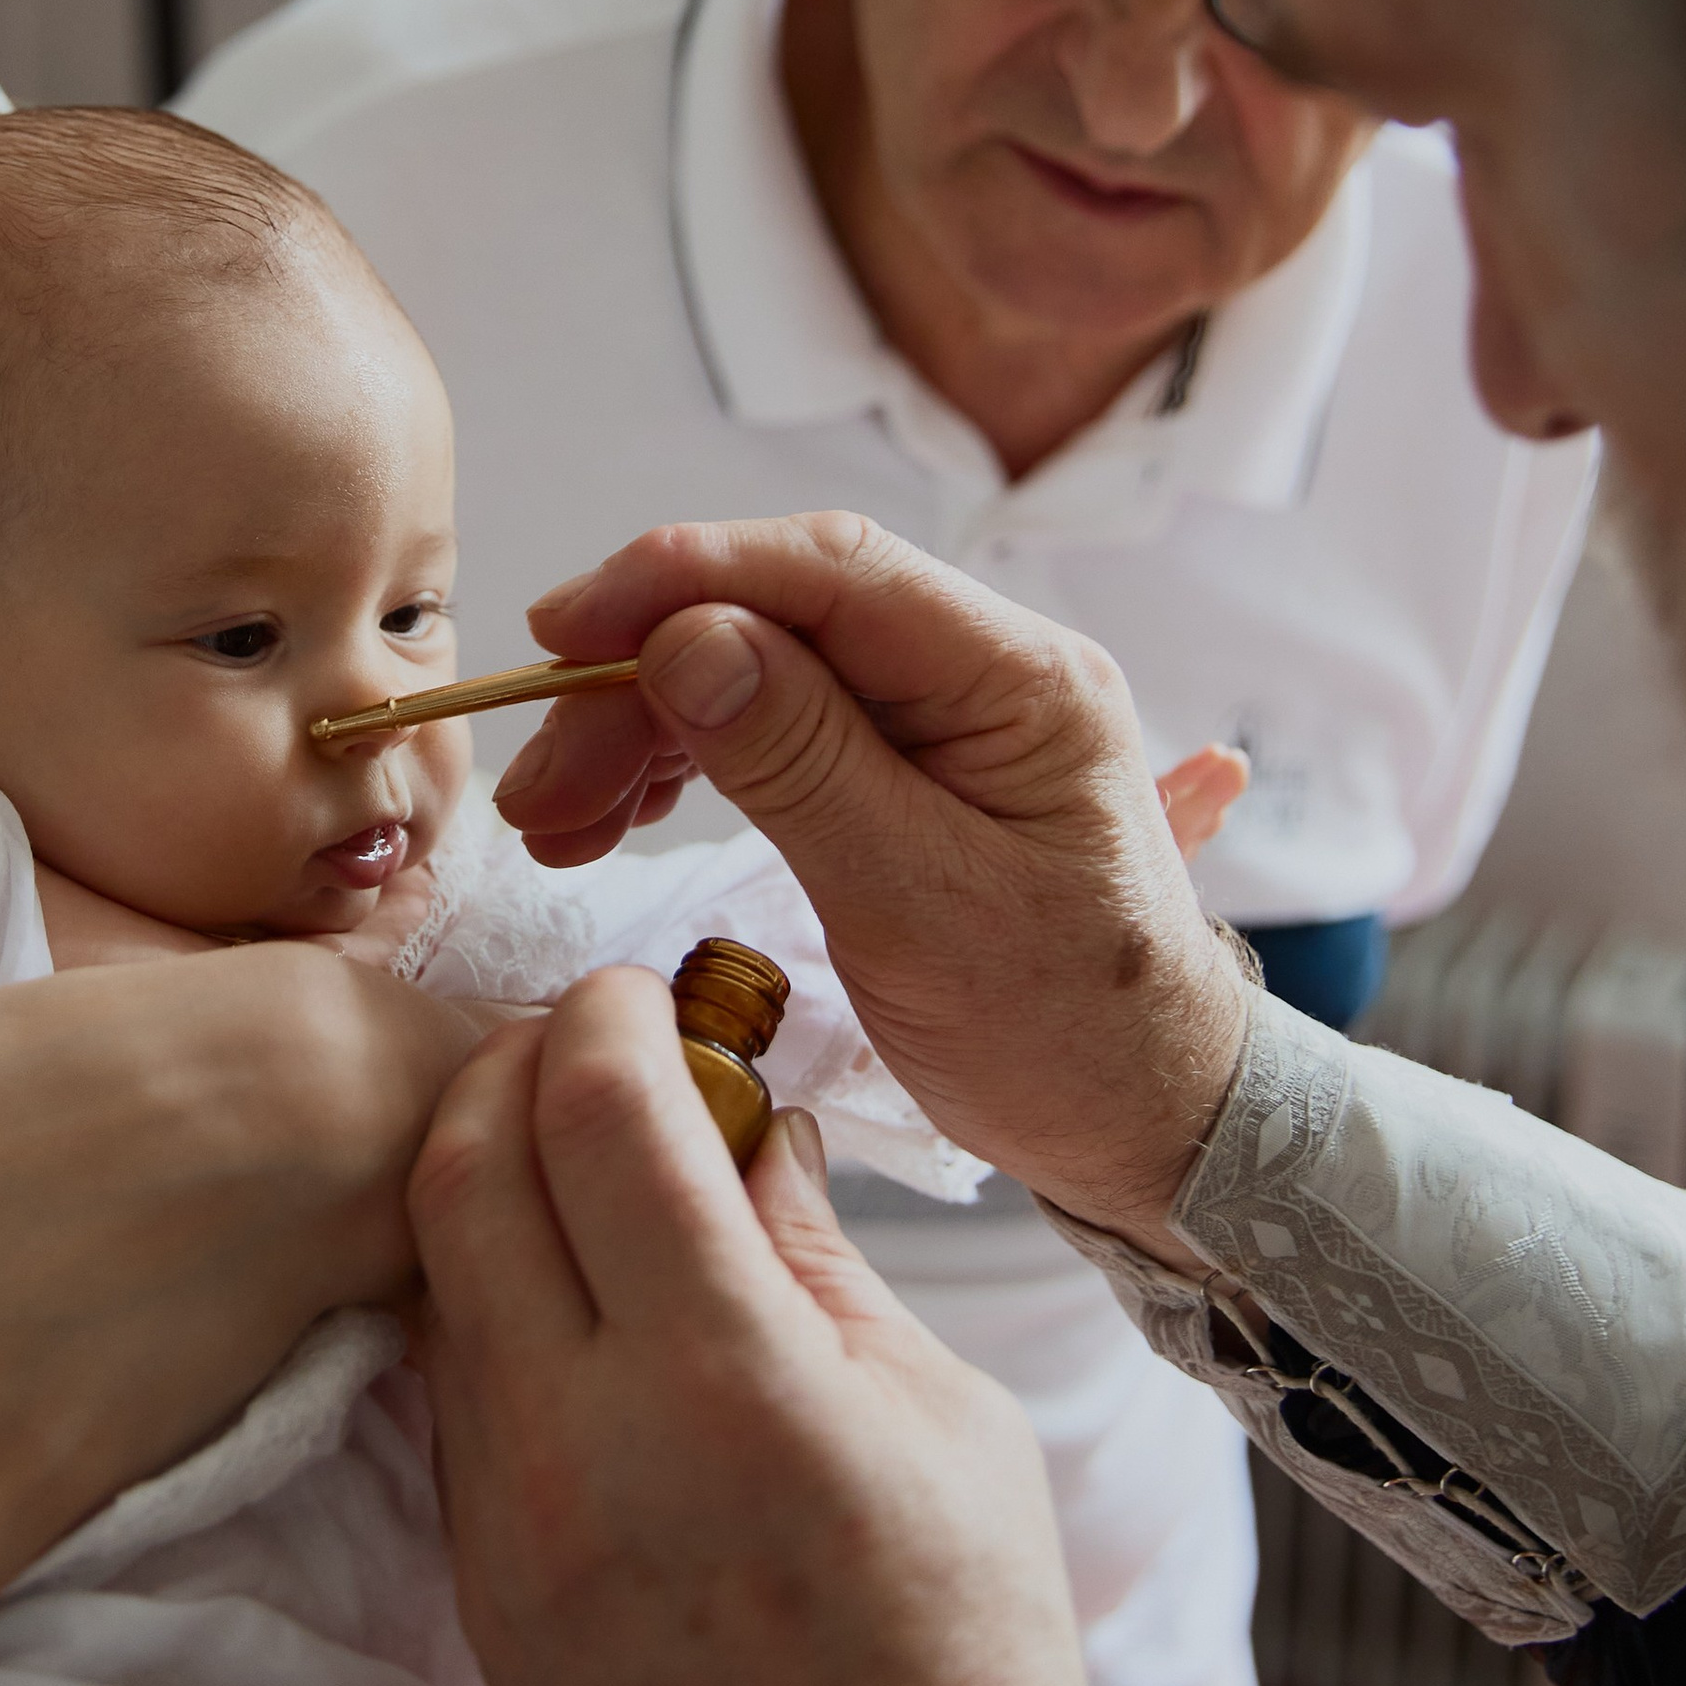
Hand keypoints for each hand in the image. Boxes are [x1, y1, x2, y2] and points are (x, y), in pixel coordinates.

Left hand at [410, 971, 1091, 1685]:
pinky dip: (488, 1297)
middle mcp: (583, 1436)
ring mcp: (507, 1517)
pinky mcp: (475, 1581)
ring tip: (574, 1157)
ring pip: (435, 1272)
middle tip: (583, 1049)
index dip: (606, 1018)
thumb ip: (818, 1253)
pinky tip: (565, 1291)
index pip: (594, 1115)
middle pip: (464, 1167)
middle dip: (512, 1065)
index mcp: (725, 1378)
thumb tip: (749, 1120)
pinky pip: (448, 1386)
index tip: (642, 996)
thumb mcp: (940, 1418)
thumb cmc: (959, 1646)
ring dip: (485, 1176)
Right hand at [495, 514, 1250, 1254]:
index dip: (682, 578)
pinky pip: (773, 724)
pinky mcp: (906, 763)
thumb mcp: (921, 908)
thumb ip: (804, 765)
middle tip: (540, 793)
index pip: (831, 568)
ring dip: (642, 728)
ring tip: (557, 821)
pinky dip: (684, 762)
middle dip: (637, 682)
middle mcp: (985, 667)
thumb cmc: (1062, 1031)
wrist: (1146, 1117)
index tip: (563, 633)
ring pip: (757, 668)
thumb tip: (689, 638)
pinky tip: (619, 814)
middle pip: (775, 617)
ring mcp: (945, 712)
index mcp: (1020, 678)